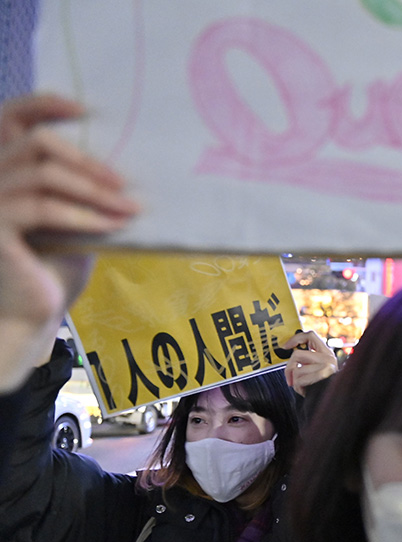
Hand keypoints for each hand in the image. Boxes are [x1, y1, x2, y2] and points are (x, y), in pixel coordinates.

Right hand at [0, 94, 138, 392]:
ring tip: (130, 210)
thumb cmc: (52, 269)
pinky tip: (113, 227)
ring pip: (43, 176)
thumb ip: (79, 186)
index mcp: (2, 170)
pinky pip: (42, 208)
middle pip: (35, 143)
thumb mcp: (72, 218)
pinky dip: (84, 215)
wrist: (31, 318)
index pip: (9, 118)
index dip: (43, 103)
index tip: (86, 109)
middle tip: (124, 184)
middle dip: (87, 160)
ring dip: (94, 192)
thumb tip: (121, 161)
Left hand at [282, 330, 338, 396]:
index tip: (285, 347)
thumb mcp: (316, 370)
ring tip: (303, 388)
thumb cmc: (321, 388)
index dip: (295, 339)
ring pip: (296, 369)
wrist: (333, 403)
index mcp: (326, 353)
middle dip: (288, 368)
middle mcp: (328, 356)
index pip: (310, 335)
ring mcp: (327, 365)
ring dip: (295, 382)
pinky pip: (300, 379)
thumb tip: (288, 355)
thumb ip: (307, 361)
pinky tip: (305, 391)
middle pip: (297, 354)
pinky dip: (298, 388)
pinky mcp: (323, 374)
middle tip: (290, 379)